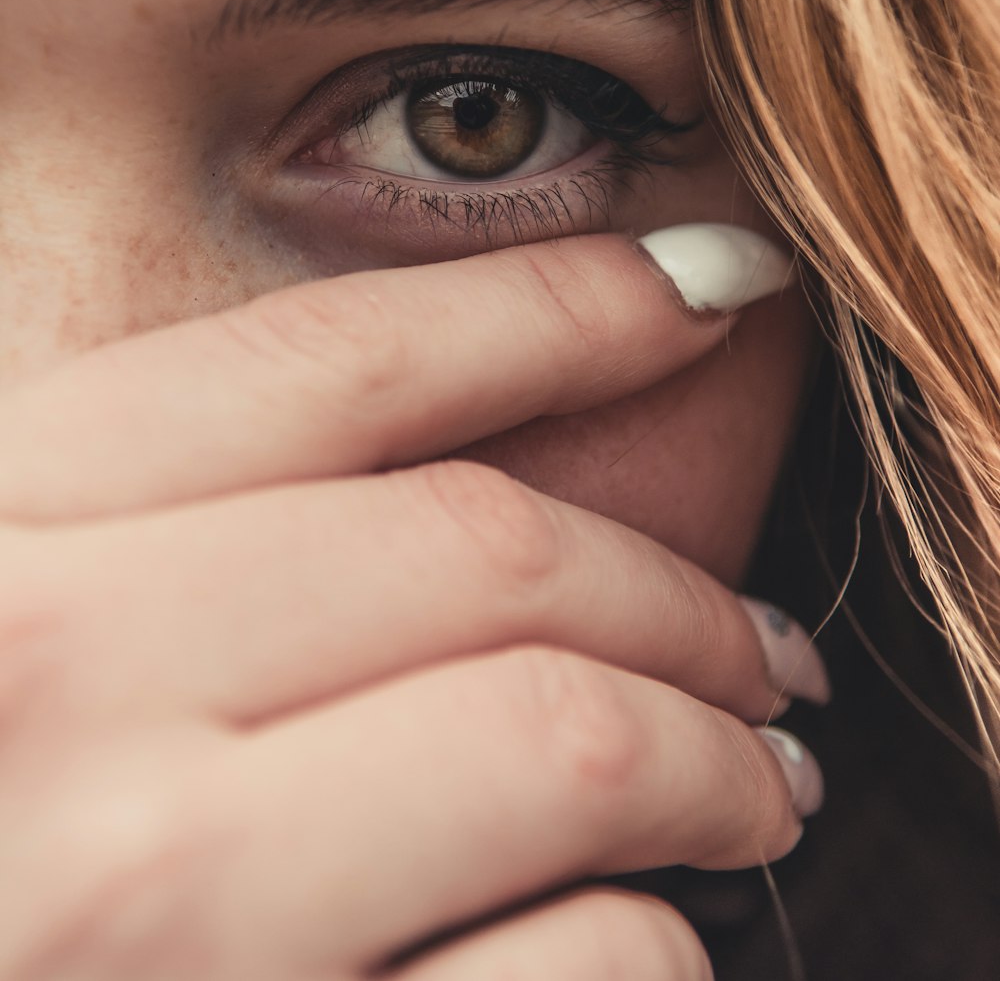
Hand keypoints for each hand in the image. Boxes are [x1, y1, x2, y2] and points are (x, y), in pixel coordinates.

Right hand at [0, 234, 824, 979]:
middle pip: (485, 550)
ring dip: (718, 761)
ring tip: (750, 780)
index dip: (562, 304)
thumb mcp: (25, 621)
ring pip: (573, 745)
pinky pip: (582, 966)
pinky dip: (649, 938)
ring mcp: (151, 909)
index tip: (705, 285)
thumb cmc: (1, 824)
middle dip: (682, 590)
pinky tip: (626, 930)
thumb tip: (490, 449)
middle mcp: (49, 694)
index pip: (337, 358)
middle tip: (758, 644)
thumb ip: (179, 529)